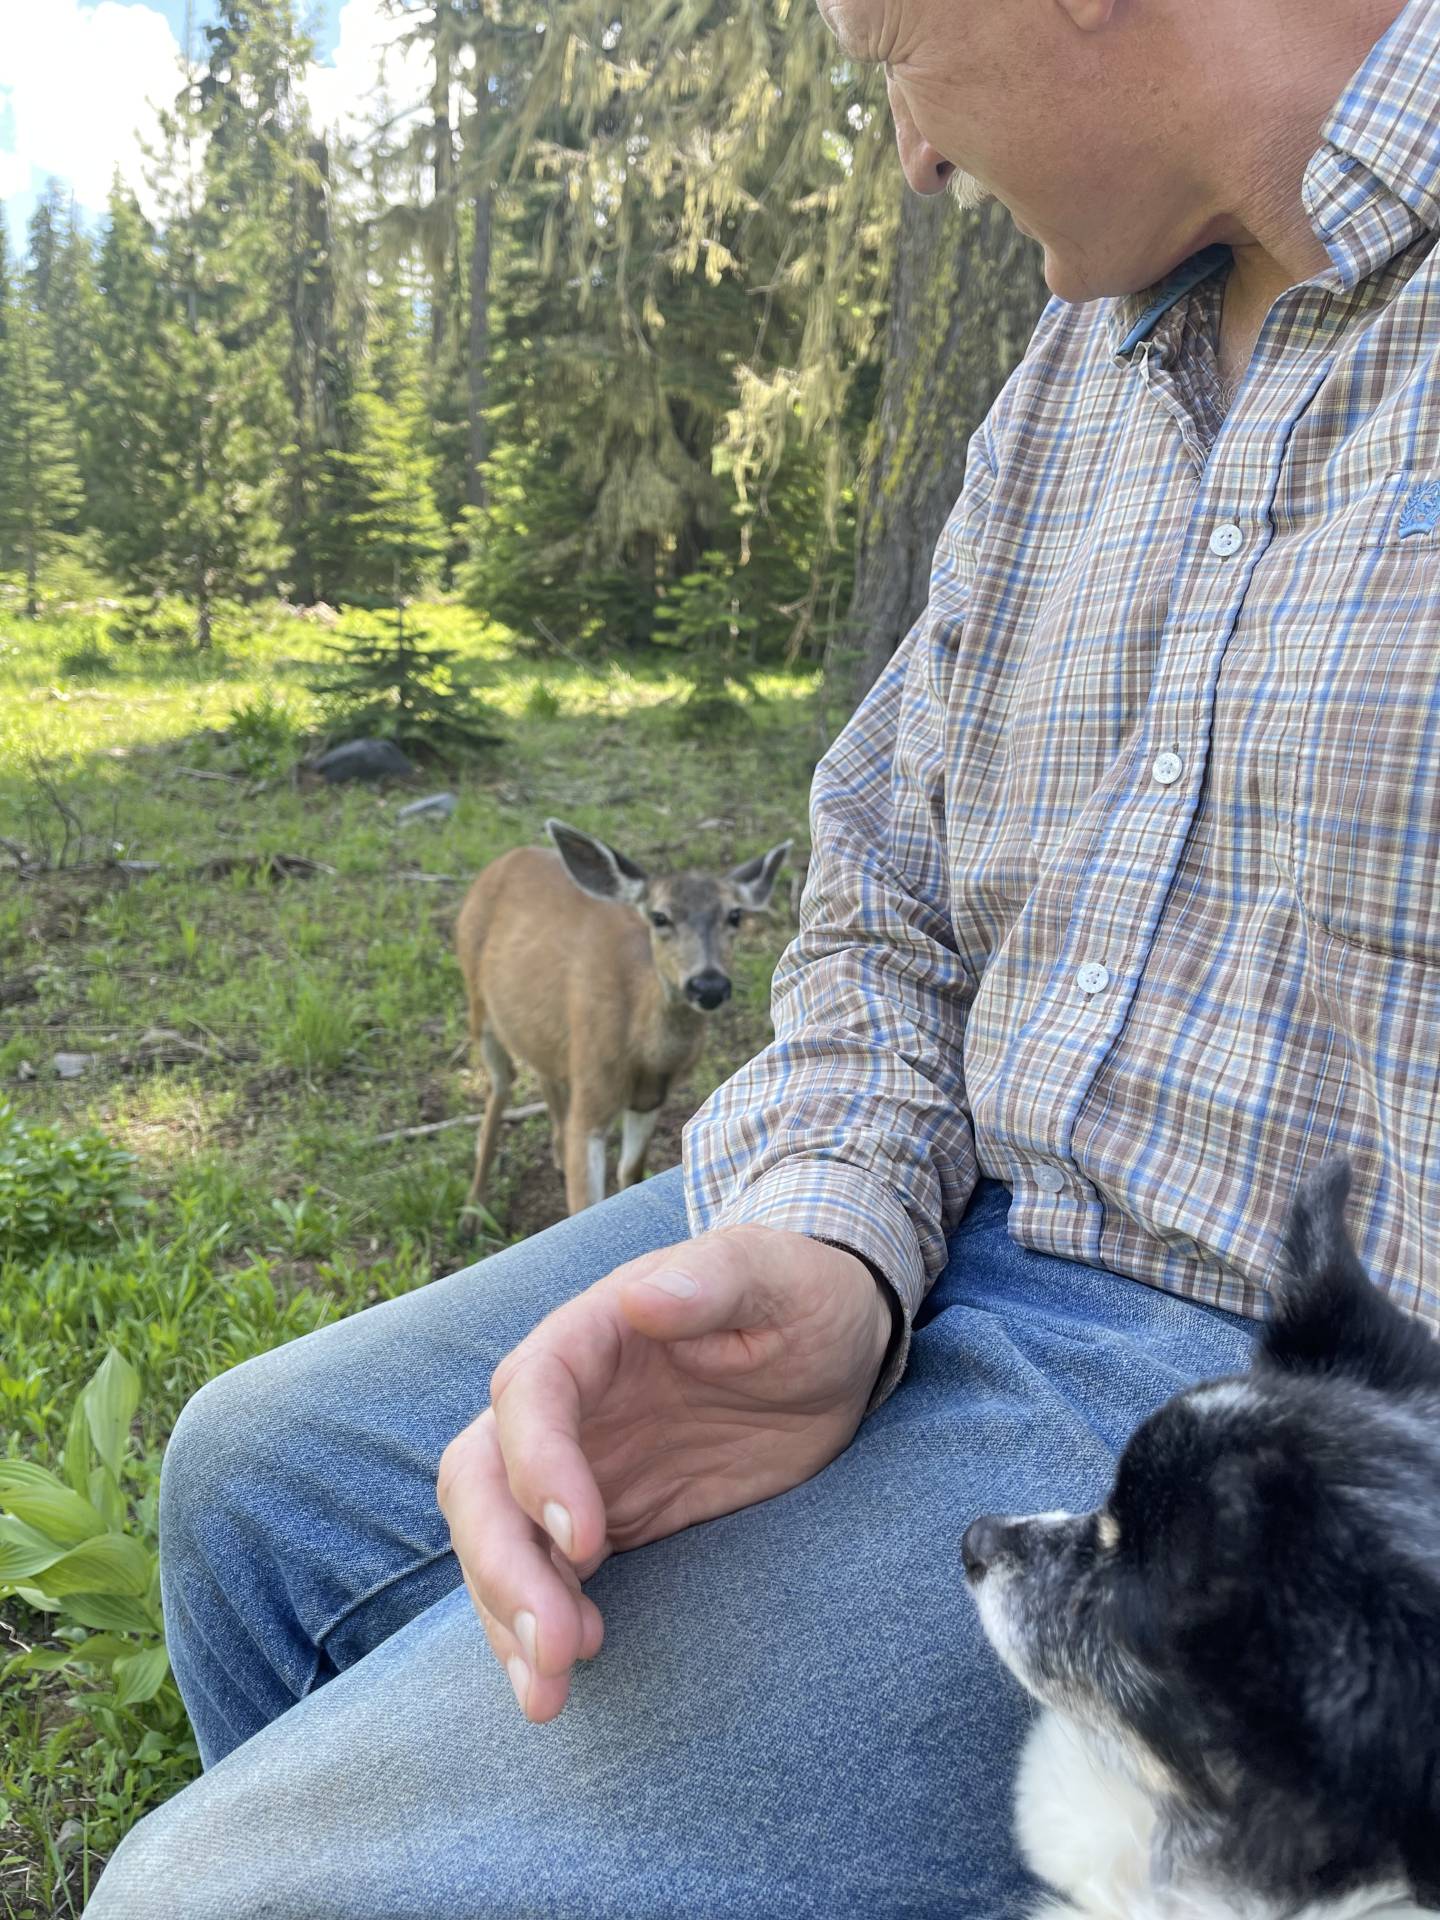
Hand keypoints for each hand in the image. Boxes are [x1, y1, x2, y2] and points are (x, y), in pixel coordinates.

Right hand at [436, 1225, 892, 1722]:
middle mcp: (567, 1401)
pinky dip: (540, 1625)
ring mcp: (579, 1464)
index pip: (530, 1392)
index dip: (539, 1464)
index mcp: (593, 1331)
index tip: (583, 1537)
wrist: (835, 1344)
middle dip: (501, 1562)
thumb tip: (645, 1296)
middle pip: (483, 1477)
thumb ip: (715, 1278)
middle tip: (553, 1643)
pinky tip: (564, 1676)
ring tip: (548, 1692)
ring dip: (508, 1613)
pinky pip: (547, 1575)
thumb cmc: (804, 1294)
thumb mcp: (776, 1274)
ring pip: (499, 1538)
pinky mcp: (607, 1519)